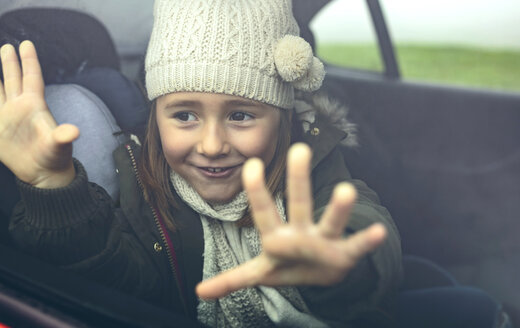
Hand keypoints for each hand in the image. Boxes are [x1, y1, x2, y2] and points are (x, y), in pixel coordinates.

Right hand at [0, 41, 77, 187]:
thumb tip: (73, 132)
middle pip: (14, 79)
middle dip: (10, 62)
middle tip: (6, 45)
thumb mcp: (58, 145)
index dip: (29, 61)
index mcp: (35, 106)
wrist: (42, 174)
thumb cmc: (55, 157)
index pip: (32, 77)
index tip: (27, 43)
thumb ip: (62, 136)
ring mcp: (8, 116)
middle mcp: (21, 107)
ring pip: (0, 89)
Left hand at [196, 143, 386, 298]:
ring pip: (330, 222)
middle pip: (298, 203)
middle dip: (298, 180)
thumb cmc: (288, 265)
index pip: (263, 210)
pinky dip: (367, 242)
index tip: (251, 163)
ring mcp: (324, 241)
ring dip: (338, 209)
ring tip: (347, 189)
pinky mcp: (344, 255)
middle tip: (300, 148)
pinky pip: (356, 247)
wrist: (321, 275)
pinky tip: (379, 232)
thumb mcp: (260, 272)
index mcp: (277, 236)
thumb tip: (198, 292)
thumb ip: (231, 279)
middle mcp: (301, 233)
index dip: (256, 191)